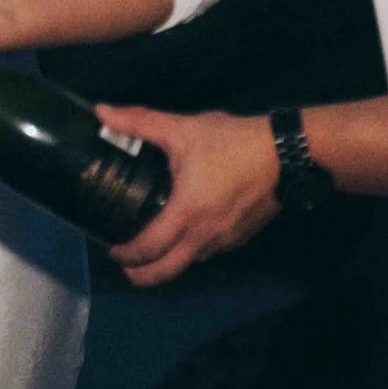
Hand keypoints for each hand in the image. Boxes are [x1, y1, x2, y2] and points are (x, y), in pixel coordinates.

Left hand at [97, 106, 281, 287]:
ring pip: (189, 263)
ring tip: (153, 246)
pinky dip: (190, 252)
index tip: (111, 249)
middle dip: (141, 276)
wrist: (286, 154)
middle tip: (126, 266)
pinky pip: (208, 253)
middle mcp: (204, 236)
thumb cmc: (232, 143)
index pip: (147, 249)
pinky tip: (186, 234)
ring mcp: (225, 241)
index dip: (125, 255)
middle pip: (166, 272)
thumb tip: (101, 112)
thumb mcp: (183, 129)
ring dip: (168, 263)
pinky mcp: (241, 238)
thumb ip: (139, 121)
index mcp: (186, 213)